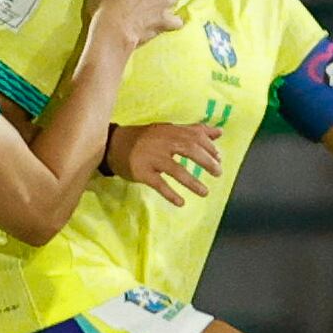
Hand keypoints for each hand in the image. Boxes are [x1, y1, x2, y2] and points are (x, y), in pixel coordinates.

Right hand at [107, 122, 224, 205]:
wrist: (114, 145)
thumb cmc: (146, 138)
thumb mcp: (169, 130)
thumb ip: (194, 131)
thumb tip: (219, 132)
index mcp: (170, 131)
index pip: (195, 136)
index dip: (209, 147)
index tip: (219, 158)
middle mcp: (162, 142)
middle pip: (189, 150)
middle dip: (206, 162)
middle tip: (218, 173)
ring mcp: (151, 157)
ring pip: (176, 170)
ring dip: (193, 182)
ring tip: (205, 192)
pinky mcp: (142, 172)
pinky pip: (159, 184)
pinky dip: (171, 194)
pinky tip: (181, 203)